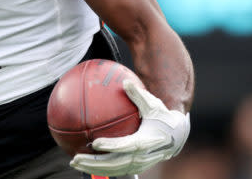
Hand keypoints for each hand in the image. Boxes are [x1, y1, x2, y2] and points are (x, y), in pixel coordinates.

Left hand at [69, 79, 189, 175]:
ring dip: (93, 169)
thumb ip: (138, 95)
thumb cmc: (162, 118)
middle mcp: (141, 156)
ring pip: (113, 170)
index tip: (96, 143)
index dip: (111, 146)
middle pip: (115, 164)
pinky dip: (99, 168)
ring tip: (74, 162)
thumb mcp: (154, 105)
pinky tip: (84, 163)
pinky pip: (115, 169)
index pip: (126, 146)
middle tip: (76, 158)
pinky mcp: (135, 166)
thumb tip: (125, 81)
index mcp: (145, 141)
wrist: (177, 137)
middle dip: (94, 163)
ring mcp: (138, 164)